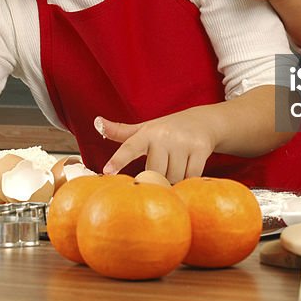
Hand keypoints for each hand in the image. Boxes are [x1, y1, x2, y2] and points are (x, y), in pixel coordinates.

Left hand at [96, 109, 219, 182]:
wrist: (203, 121)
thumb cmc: (167, 129)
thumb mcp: (144, 128)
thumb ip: (120, 131)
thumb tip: (96, 122)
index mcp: (147, 133)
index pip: (129, 147)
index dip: (118, 160)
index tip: (107, 171)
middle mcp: (164, 136)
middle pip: (155, 172)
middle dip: (158, 177)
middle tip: (161, 170)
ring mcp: (183, 142)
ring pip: (174, 176)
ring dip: (175, 179)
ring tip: (177, 166)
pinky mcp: (201, 149)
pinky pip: (191, 176)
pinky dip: (189, 178)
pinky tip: (189, 168)